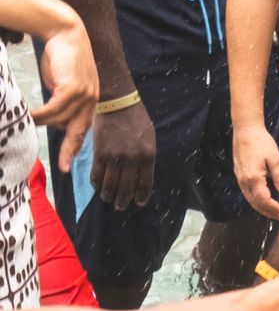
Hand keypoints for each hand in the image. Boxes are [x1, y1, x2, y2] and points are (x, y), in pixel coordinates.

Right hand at [33, 18, 96, 173]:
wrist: (64, 31)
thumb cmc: (60, 56)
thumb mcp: (61, 82)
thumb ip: (60, 101)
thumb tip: (51, 118)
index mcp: (90, 99)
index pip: (83, 126)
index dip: (75, 145)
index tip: (67, 163)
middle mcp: (91, 98)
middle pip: (79, 130)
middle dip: (70, 149)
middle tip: (61, 167)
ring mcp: (84, 94)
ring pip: (60, 119)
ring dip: (41, 123)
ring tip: (24, 124)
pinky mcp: (73, 88)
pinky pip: (54, 110)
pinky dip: (41, 115)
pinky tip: (29, 116)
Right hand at [91, 97, 154, 211]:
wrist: (118, 103)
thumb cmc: (136, 118)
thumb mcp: (149, 138)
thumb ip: (146, 156)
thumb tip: (142, 174)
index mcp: (148, 156)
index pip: (145, 184)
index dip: (141, 196)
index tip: (138, 203)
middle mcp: (132, 160)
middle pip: (127, 188)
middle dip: (123, 201)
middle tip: (121, 206)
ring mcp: (115, 158)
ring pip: (110, 185)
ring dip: (109, 195)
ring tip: (108, 199)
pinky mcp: (99, 154)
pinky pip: (96, 175)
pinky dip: (96, 184)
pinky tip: (97, 187)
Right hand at [233, 119, 278, 221]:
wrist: (245, 130)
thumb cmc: (260, 142)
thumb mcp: (275, 159)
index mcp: (253, 178)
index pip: (264, 200)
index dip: (274, 209)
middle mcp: (244, 181)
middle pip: (255, 203)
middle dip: (268, 212)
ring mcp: (240, 178)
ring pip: (250, 199)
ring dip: (262, 207)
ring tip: (274, 212)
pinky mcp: (239, 174)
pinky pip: (247, 192)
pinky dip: (256, 200)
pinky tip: (264, 200)